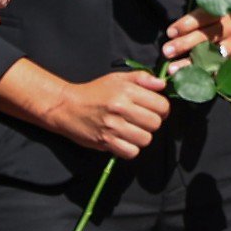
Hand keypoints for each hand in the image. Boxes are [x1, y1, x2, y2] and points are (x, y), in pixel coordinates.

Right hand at [47, 71, 169, 159]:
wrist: (68, 107)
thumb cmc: (95, 92)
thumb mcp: (117, 78)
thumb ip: (142, 78)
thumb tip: (162, 84)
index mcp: (126, 91)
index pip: (161, 105)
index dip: (162, 109)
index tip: (155, 110)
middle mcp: (120, 108)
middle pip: (155, 124)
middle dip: (152, 123)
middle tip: (142, 121)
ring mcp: (113, 127)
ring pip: (145, 139)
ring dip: (141, 137)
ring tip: (132, 131)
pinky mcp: (106, 142)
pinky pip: (131, 152)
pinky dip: (130, 149)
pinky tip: (124, 141)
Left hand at [162, 0, 230, 69]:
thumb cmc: (222, 10)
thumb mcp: (213, 5)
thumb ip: (196, 17)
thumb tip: (172, 33)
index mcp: (223, 11)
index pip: (203, 17)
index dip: (186, 25)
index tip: (169, 33)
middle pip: (207, 36)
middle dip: (185, 44)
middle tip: (166, 52)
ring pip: (213, 55)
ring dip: (192, 63)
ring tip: (173, 70)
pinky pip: (221, 69)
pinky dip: (205, 76)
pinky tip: (191, 80)